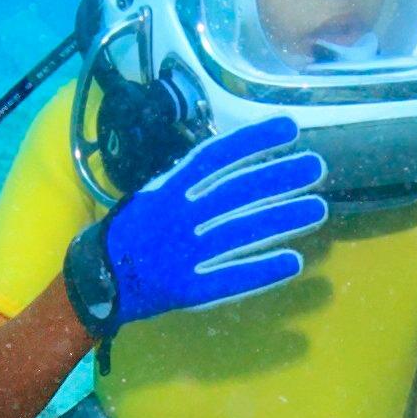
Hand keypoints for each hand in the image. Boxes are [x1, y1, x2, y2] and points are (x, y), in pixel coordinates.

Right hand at [64, 116, 326, 331]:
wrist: (99, 278)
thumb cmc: (133, 231)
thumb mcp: (155, 195)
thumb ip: (191, 182)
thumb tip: (236, 160)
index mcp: (169, 190)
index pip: (217, 158)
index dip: (254, 141)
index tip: (289, 129)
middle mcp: (179, 217)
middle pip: (237, 192)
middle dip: (279, 178)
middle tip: (317, 167)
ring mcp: (184, 253)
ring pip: (241, 232)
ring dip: (282, 219)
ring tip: (317, 209)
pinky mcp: (188, 288)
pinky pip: (231, 278)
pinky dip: (262, 270)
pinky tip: (293, 262)